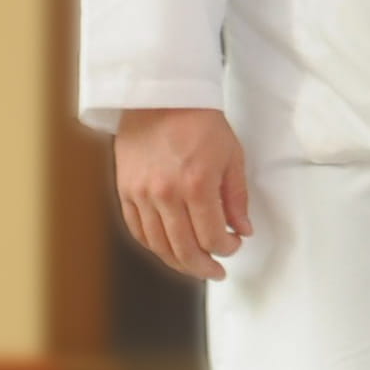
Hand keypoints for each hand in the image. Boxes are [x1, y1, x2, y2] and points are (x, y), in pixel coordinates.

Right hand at [115, 107, 250, 280]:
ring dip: (178, 262)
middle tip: (216, 272)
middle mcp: (165, 194)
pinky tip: (167, 249)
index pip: (212, 237)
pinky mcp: (126, 190)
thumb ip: (237, 198)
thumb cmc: (200, 122)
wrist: (161, 97)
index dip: (227, 248)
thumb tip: (243, 230)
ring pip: (158, 245)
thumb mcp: (232, 157)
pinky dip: (153, 245)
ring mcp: (141, 193)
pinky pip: (137, 229)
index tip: (234, 245)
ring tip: (193, 266)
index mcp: (196, 185)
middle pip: (184, 249)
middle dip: (203, 266)